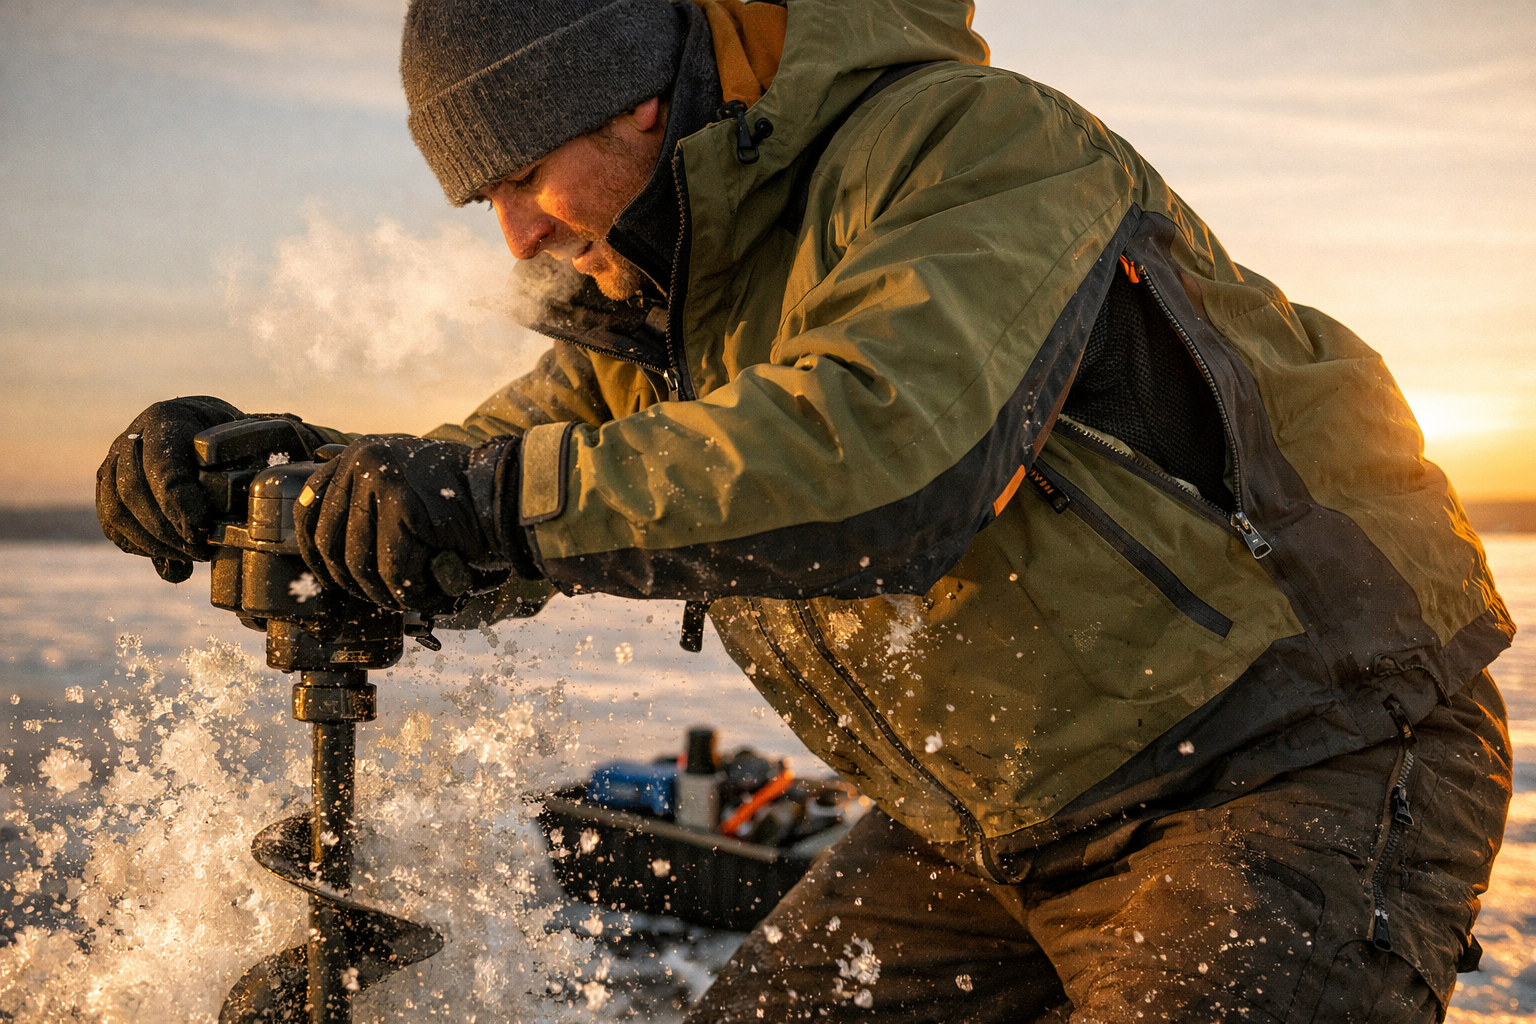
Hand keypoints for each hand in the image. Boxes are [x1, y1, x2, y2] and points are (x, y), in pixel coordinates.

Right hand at [96, 398, 325, 581]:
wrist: (208, 437)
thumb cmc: (240, 439)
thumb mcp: (255, 437)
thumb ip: (271, 451)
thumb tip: (319, 454)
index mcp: (169, 418)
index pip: (164, 466)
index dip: (179, 504)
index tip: (201, 533)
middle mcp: (134, 435)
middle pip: (134, 492)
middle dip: (167, 530)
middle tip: (201, 552)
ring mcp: (114, 460)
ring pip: (118, 510)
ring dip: (153, 542)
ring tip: (190, 558)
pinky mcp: (108, 486)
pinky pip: (112, 522)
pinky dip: (138, 546)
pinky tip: (169, 558)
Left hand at [292, 435, 535, 611]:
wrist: (510, 494)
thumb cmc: (461, 499)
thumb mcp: (404, 483)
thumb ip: (367, 501)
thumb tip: (325, 543)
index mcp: (356, 455)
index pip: (309, 511)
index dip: (315, 555)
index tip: (332, 579)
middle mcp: (362, 461)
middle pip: (329, 543)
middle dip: (353, 582)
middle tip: (383, 596)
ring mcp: (380, 482)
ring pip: (360, 564)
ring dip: (386, 593)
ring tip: (413, 596)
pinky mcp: (404, 509)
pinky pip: (394, 573)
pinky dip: (413, 595)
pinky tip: (434, 593)